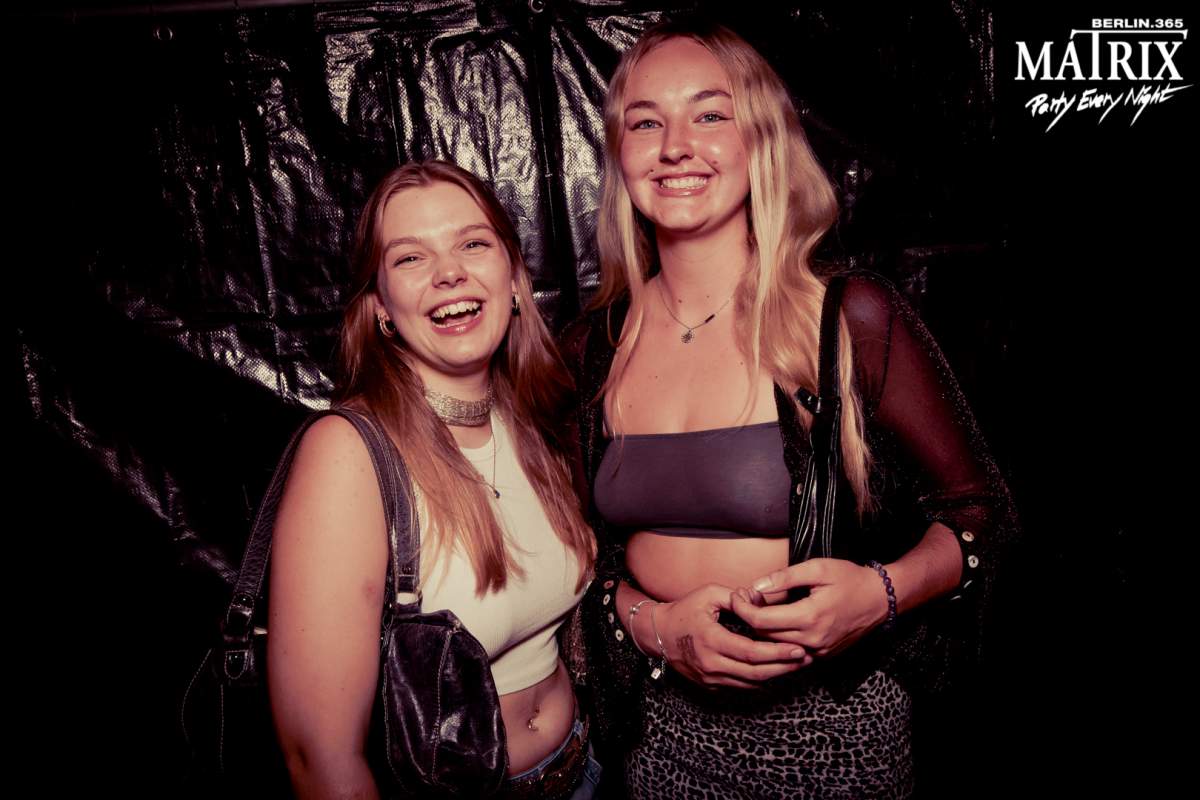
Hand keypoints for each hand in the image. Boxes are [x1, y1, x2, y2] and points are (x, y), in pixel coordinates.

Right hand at [651, 583, 808, 688]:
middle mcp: (711, 663)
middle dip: (784, 666)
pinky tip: (775, 670)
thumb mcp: (708, 594)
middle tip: (806, 658)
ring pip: (750, 683)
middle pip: (756, 672)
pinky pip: (741, 686)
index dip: (777, 652)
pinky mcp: (710, 684)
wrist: (658, 634)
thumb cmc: (684, 610)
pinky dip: (760, 680)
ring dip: (776, 675)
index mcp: (711, 640)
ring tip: (797, 664)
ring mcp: (710, 677)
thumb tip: (759, 597)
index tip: (798, 648)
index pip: (751, 652)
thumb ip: (735, 597)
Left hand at [730, 558, 889, 658]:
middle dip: (750, 617)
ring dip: (763, 629)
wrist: (880, 598)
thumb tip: (756, 586)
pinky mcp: (823, 655)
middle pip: (764, 636)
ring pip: (776, 646)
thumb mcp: (818, 568)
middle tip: (748, 596)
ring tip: (762, 606)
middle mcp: (813, 639)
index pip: (761, 621)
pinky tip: (777, 621)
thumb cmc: (849, 579)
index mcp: (809, 617)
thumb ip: (785, 577)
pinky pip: (791, 651)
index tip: (737, 595)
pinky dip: (779, 639)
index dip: (742, 608)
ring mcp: (819, 650)